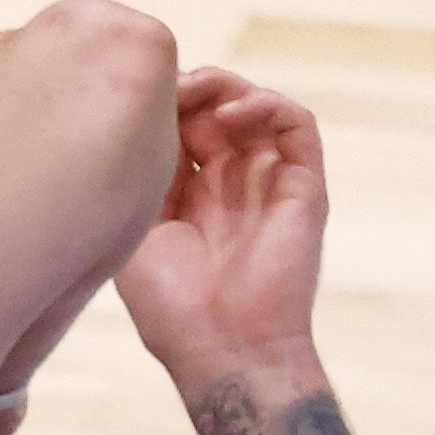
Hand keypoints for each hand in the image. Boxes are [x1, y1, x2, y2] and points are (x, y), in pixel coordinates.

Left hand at [115, 67, 330, 391]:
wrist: (222, 348)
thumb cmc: (170, 306)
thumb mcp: (133, 230)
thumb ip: (138, 175)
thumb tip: (131, 118)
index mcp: (191, 194)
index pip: (180, 126)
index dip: (159, 104)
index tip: (130, 96)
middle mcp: (232, 183)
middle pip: (216, 107)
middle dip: (188, 88)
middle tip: (162, 86)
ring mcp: (269, 182)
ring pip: (257, 107)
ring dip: (225, 87)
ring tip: (194, 91)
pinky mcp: (305, 187)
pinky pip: (298, 125)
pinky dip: (267, 104)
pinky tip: (231, 112)